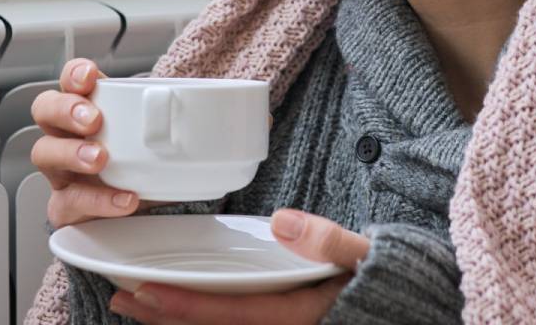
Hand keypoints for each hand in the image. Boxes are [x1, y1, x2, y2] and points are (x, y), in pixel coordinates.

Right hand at [31, 58, 161, 226]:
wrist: (144, 212)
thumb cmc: (145, 165)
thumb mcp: (158, 136)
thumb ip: (171, 118)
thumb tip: (205, 102)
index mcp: (88, 109)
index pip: (70, 80)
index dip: (74, 74)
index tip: (90, 77)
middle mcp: (67, 135)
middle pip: (44, 110)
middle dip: (65, 109)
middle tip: (93, 120)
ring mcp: (62, 170)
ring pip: (43, 153)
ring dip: (71, 152)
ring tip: (100, 159)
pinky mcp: (66, 205)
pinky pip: (68, 201)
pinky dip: (96, 200)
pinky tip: (123, 198)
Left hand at [108, 209, 370, 323]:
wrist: (416, 308)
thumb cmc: (392, 281)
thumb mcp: (367, 254)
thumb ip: (328, 240)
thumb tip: (282, 221)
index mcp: (298, 315)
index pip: (228, 313)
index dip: (182, 304)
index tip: (143, 290)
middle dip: (163, 316)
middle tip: (119, 297)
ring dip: (174, 319)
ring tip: (134, 304)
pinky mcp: (281, 322)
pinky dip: (199, 318)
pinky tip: (176, 308)